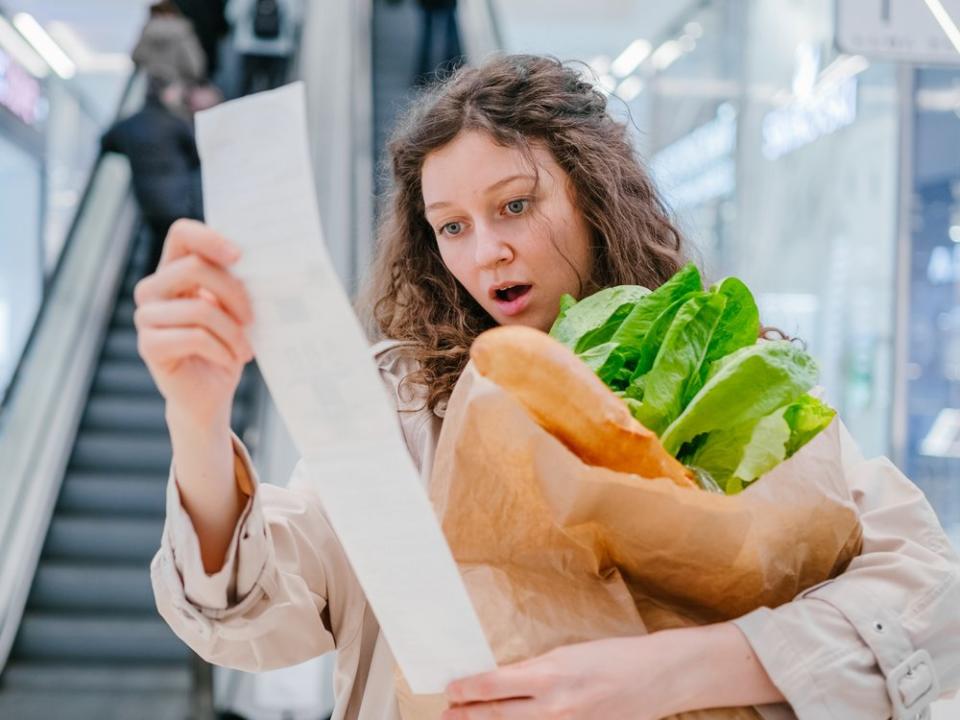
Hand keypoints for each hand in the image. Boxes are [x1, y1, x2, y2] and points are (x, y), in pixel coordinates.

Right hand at [134, 219, 254, 427]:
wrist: (210, 395)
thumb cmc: (225, 347)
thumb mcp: (235, 310)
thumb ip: (235, 283)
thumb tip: (261, 262)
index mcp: (173, 271)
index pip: (182, 234)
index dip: (210, 238)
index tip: (240, 256)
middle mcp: (153, 289)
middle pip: (195, 268)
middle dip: (233, 293)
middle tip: (251, 319)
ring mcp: (146, 317)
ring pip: (200, 308)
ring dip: (232, 332)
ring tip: (243, 349)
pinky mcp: (149, 345)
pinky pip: (195, 337)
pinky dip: (221, 350)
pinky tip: (228, 360)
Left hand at [442, 636, 672, 719]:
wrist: (657, 676)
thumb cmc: (613, 657)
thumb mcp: (567, 654)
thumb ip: (534, 671)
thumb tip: (501, 682)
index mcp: (550, 674)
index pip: (494, 686)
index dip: (467, 690)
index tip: (452, 690)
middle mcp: (556, 705)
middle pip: (499, 715)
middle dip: (468, 716)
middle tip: (447, 715)